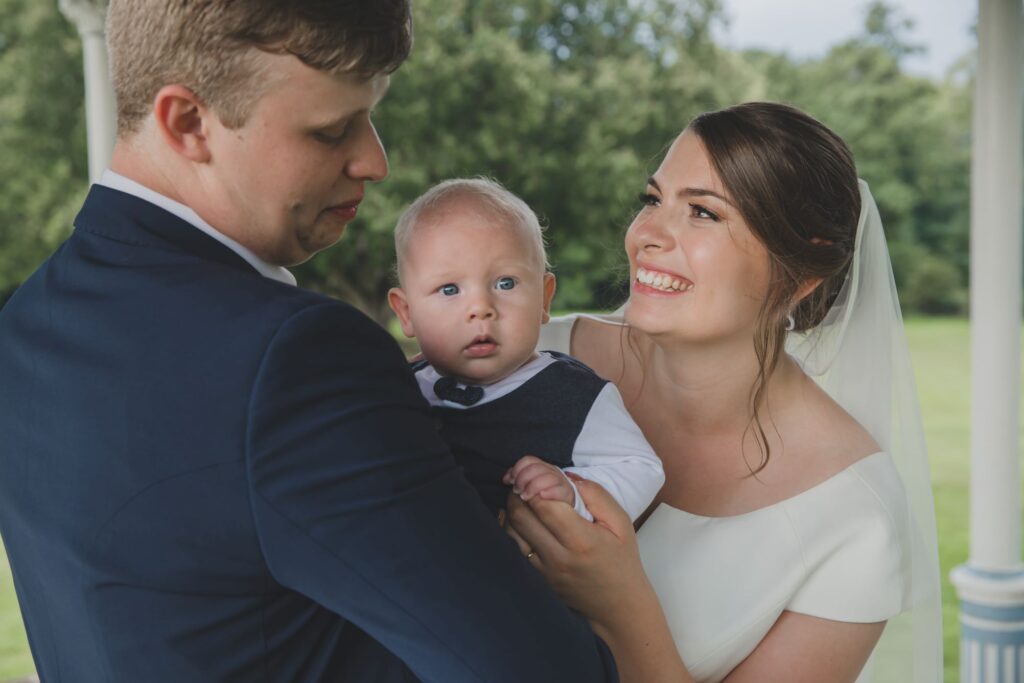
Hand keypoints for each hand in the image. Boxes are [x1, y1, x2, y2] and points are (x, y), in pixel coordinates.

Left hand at [503, 455, 574, 505]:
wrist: (566, 499)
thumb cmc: (545, 489)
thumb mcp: (531, 481)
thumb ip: (518, 477)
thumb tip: (505, 479)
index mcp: (541, 465)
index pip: (528, 460)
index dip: (516, 470)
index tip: (509, 481)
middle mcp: (550, 470)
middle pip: (535, 468)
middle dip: (522, 479)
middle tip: (517, 491)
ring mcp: (559, 480)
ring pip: (546, 477)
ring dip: (532, 487)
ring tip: (525, 496)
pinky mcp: (566, 492)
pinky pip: (557, 489)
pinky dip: (548, 492)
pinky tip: (541, 497)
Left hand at [504, 475, 649, 626]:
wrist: (617, 607)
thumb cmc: (621, 561)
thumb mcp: (620, 523)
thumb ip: (596, 495)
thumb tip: (567, 476)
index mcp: (581, 540)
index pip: (543, 503)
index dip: (535, 483)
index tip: (538, 473)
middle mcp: (557, 557)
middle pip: (521, 514)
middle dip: (519, 490)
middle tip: (524, 480)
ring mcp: (543, 570)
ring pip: (511, 530)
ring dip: (512, 508)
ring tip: (521, 496)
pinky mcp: (535, 579)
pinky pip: (511, 548)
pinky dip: (509, 527)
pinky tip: (517, 516)